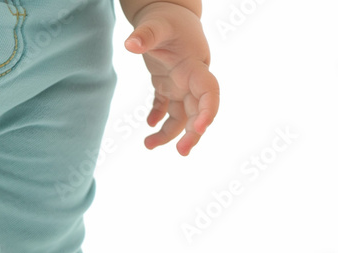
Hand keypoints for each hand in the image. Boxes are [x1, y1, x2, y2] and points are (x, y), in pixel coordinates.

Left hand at [124, 2, 219, 154]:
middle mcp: (190, 78)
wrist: (167, 12)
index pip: (208, 91)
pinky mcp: (168, 84)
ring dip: (169, 132)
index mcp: (193, 66)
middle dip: (193, 132)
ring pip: (181, 114)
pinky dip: (158, 117)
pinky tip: (148, 125)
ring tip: (148, 145)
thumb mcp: (155, 24)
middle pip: (197, 110)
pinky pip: (166, 107)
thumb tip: (130, 45)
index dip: (208, 110)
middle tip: (182, 152)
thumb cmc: (165, 18)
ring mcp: (180, 83)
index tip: (201, 128)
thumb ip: (145, 35)